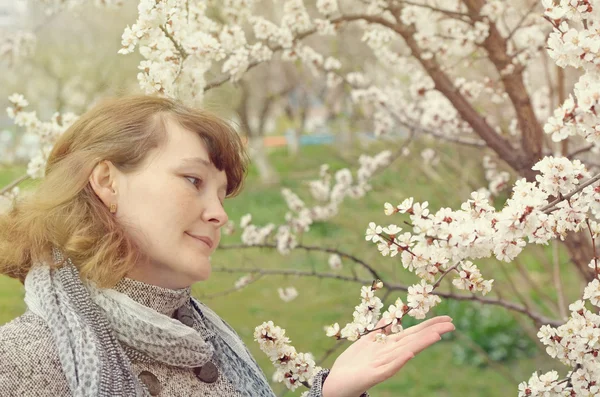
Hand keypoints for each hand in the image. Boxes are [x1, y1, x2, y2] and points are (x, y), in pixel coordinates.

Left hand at [321, 316, 454, 396]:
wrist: (337, 382)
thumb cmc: (354, 363)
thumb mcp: (367, 341)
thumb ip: (380, 330)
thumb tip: (391, 317)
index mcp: (390, 345)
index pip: (414, 332)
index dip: (429, 325)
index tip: (447, 318)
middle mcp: (391, 354)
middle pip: (414, 340)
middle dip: (432, 332)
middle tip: (452, 325)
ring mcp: (384, 364)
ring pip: (406, 352)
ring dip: (421, 344)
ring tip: (436, 335)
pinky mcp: (374, 375)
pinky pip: (389, 368)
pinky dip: (399, 361)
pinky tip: (409, 354)